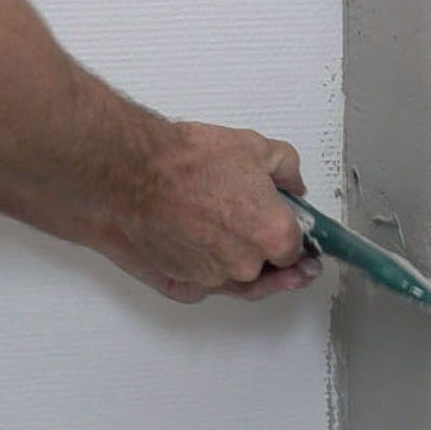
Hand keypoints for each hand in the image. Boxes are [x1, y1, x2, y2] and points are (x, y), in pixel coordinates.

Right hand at [97, 119, 322, 302]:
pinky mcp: (183, 282)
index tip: (286, 230)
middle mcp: (245, 264)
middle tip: (250, 224)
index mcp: (272, 234)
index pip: (295, 250)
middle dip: (262, 247)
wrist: (135, 171)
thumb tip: (292, 185)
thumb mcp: (254, 147)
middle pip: (266, 267)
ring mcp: (213, 277)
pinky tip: (202, 241)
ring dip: (233, 257)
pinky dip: (206, 264)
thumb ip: (286, 170)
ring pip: (235, 275)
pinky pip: (206, 280)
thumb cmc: (189, 161)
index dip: (289, 237)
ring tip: (221, 228)